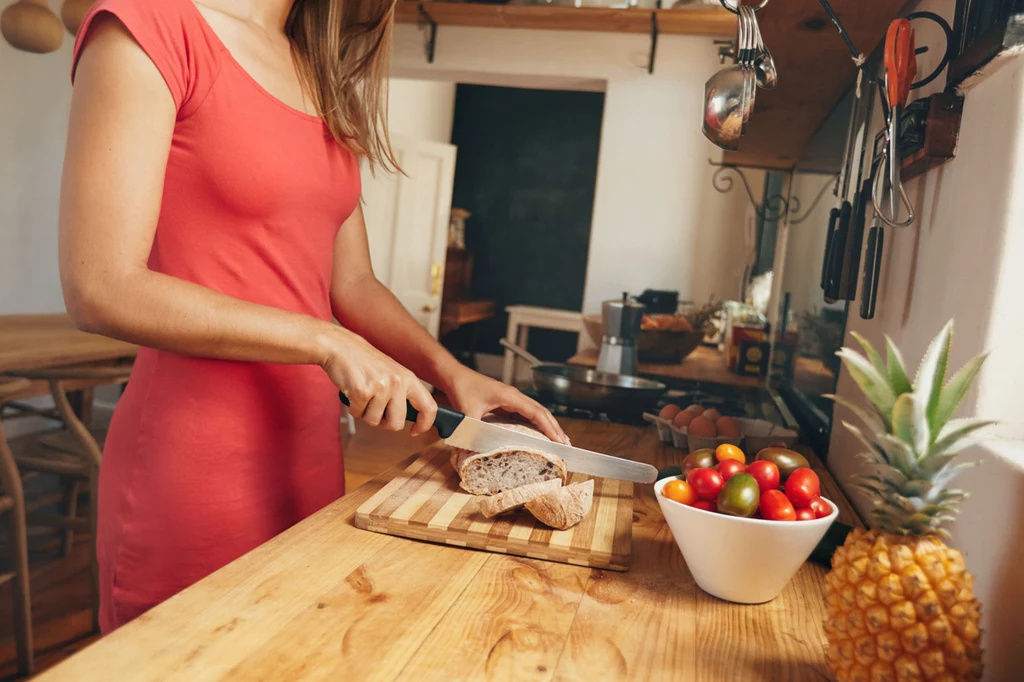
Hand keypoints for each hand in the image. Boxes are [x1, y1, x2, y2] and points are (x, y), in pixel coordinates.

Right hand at [318, 326, 436, 435]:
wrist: (340, 346)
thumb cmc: (364, 362)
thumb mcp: (392, 373)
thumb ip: (402, 393)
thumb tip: (410, 418)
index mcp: (408, 378)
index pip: (429, 407)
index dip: (424, 424)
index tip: (415, 430)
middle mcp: (397, 382)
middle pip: (396, 423)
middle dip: (383, 422)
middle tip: (375, 409)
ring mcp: (381, 386)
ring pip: (374, 421)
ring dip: (365, 413)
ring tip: (362, 394)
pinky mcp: (362, 391)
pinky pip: (358, 414)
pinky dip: (353, 407)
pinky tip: (352, 391)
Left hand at [445, 368, 568, 444]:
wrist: (455, 376)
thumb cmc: (462, 389)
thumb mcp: (468, 413)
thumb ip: (474, 431)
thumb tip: (477, 451)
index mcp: (509, 396)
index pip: (536, 412)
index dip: (549, 427)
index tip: (559, 440)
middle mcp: (514, 396)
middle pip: (541, 412)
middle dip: (555, 428)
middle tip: (566, 445)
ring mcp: (512, 399)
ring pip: (536, 412)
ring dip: (548, 426)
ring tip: (559, 441)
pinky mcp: (507, 403)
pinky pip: (527, 414)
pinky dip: (537, 424)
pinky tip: (540, 434)